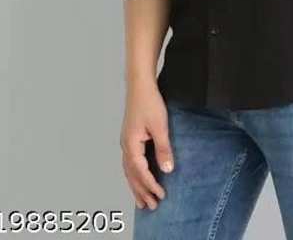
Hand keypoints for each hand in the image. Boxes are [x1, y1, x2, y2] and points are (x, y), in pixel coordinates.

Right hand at [120, 81, 174, 209]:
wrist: (139, 85)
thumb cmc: (149, 102)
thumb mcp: (160, 126)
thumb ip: (163, 148)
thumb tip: (167, 169)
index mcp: (131, 145)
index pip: (141, 172)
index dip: (151, 185)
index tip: (160, 196)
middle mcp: (125, 146)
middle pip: (131, 175)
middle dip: (141, 192)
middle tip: (150, 206)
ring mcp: (126, 142)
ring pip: (128, 171)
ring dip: (135, 186)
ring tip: (141, 200)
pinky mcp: (129, 137)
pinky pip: (129, 163)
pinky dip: (133, 175)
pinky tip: (137, 178)